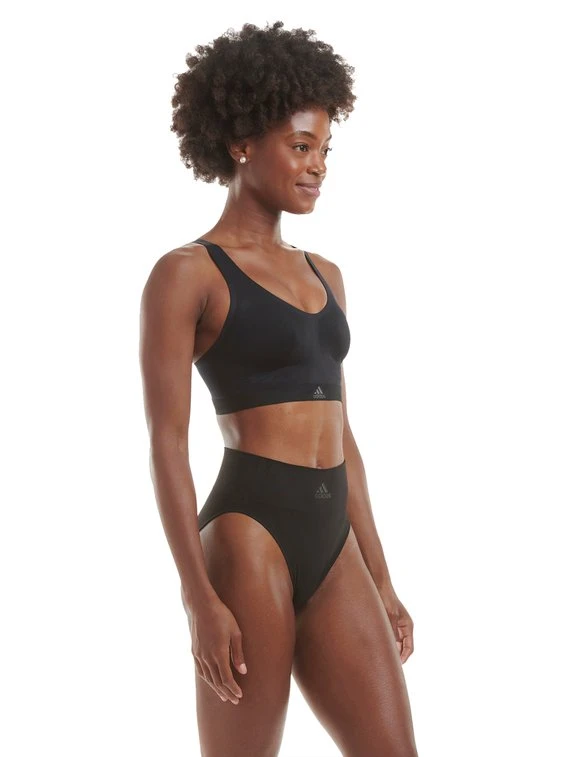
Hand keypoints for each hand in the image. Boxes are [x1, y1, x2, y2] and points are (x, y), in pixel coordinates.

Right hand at [181, 587, 247, 703]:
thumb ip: (238, 653)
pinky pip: (200, 671)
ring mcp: (199, 655)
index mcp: (219, 653)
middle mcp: (207, 657)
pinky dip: (207, 680)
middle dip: (226, 692)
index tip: (239, 696)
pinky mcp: (194, 651)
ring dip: (216, 688)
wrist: (201, 606)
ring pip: (208, 678)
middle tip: (235, 701)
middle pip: (217, 681)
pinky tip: (211, 682)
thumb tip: (243, 671)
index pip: (226, 678)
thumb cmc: (222, 616)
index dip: (233, 689)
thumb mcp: (235, 632)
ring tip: (224, 696)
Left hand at [379, 587, 413, 663]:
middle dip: (396, 656)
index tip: (396, 666)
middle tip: (387, 666)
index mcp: (407, 626)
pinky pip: (387, 638)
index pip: (409, 648)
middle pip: (402, 648)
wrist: (379, 585)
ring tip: (380, 658)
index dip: (403, 658)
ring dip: (389, 650)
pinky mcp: (387, 624)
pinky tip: (375, 648)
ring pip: (394, 644)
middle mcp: (403, 628)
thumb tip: (392, 647)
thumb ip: (392, 631)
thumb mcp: (390, 616)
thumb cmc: (386, 598)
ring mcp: (395, 626)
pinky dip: (384, 644)